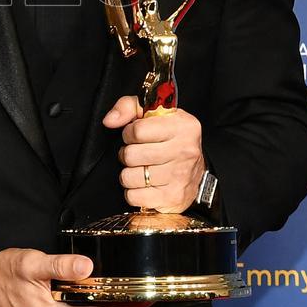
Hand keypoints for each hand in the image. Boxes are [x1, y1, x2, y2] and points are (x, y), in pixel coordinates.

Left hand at [103, 95, 204, 213]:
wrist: (196, 169)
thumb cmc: (170, 139)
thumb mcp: (153, 113)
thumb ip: (128, 107)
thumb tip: (110, 121)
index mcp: (182, 126)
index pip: (137, 130)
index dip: (129, 133)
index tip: (135, 136)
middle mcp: (185, 151)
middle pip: (131, 155)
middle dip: (127, 154)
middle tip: (136, 154)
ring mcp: (180, 176)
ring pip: (130, 177)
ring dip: (129, 174)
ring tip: (140, 168)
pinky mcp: (173, 198)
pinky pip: (134, 197)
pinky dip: (133, 192)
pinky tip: (144, 184)